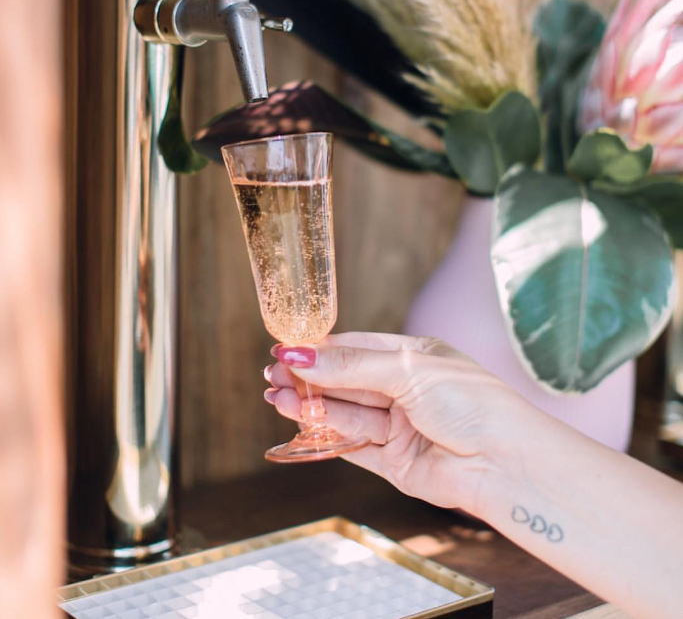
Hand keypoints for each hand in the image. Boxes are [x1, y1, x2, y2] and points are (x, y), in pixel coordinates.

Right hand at [264, 331, 525, 513]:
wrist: (504, 462)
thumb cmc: (469, 401)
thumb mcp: (406, 369)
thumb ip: (350, 367)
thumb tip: (300, 355)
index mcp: (414, 356)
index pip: (357, 347)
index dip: (321, 349)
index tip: (286, 348)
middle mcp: (405, 389)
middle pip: (346, 380)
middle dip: (310, 377)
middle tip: (272, 373)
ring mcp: (399, 426)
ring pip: (345, 412)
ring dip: (312, 405)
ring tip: (277, 397)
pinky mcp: (395, 462)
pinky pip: (353, 446)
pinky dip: (326, 435)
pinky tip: (300, 422)